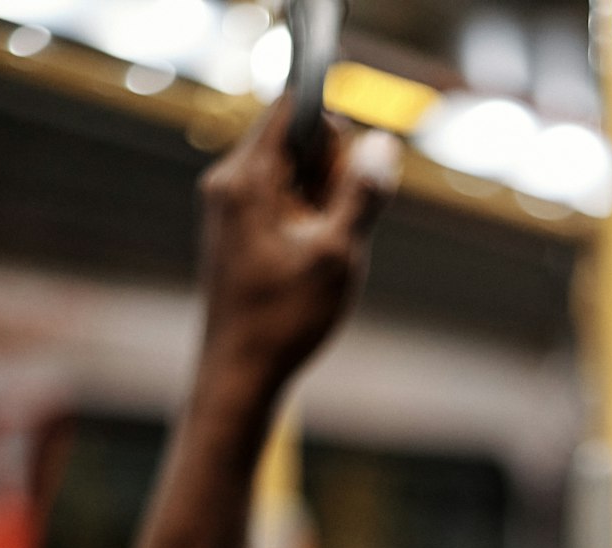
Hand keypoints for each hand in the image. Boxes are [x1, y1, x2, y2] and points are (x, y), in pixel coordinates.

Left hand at [197, 98, 400, 389]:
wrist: (239, 377)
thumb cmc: (285, 319)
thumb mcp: (339, 254)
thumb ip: (363, 193)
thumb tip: (383, 143)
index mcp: (246, 177)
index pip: (293, 106)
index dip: (334, 131)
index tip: (348, 179)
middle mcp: (227, 183)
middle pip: (294, 139)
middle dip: (329, 174)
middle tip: (333, 230)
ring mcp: (227, 209)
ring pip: (290, 175)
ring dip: (320, 205)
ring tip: (320, 255)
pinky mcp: (234, 234)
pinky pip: (279, 204)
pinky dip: (304, 224)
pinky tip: (307, 266)